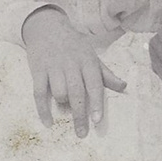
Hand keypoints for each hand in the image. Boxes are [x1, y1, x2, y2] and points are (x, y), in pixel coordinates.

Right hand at [22, 7, 119, 136]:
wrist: (47, 27)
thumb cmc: (73, 45)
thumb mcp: (92, 56)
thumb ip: (106, 74)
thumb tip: (124, 86)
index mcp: (87, 61)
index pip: (94, 84)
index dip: (96, 103)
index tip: (97, 121)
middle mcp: (71, 64)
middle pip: (76, 93)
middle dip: (80, 115)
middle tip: (82, 133)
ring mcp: (53, 67)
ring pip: (59, 92)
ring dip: (63, 104)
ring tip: (65, 109)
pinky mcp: (38, 70)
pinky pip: (39, 93)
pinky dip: (42, 109)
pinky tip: (48, 122)